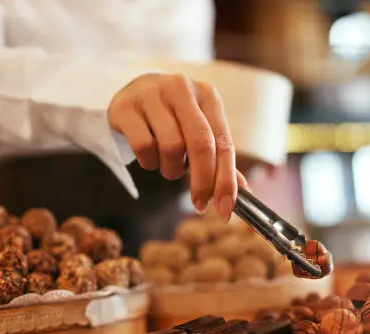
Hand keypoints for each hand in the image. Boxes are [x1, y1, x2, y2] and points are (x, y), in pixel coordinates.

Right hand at [108, 73, 236, 219]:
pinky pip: (143, 146)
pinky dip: (149, 162)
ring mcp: (151, 95)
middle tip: (199, 203)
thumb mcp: (199, 130)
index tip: (225, 208)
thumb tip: (243, 193)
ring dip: (171, 169)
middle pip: (201, 144)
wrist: (132, 93)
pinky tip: (149, 157)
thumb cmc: (173, 117)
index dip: (226, 180)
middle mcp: (182, 89)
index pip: (223, 142)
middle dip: (203, 181)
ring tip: (168, 165)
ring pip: (171, 147)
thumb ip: (219, 159)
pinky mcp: (126, 107)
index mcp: (207, 95)